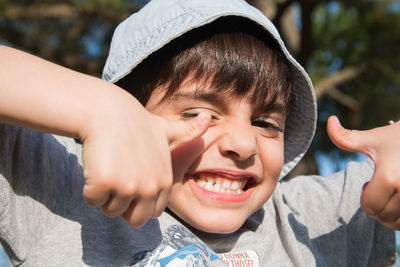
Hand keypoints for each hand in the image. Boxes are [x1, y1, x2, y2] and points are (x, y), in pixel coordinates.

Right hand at [80, 90, 210, 226]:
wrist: (109, 112)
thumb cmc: (136, 122)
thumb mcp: (166, 128)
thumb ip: (187, 132)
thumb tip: (208, 117)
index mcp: (164, 181)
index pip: (151, 213)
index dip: (138, 202)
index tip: (132, 179)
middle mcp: (149, 188)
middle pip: (133, 220)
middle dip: (122, 205)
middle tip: (118, 178)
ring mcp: (127, 186)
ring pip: (110, 210)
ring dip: (105, 194)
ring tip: (109, 166)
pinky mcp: (104, 183)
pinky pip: (92, 200)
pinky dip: (90, 188)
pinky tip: (97, 165)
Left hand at [327, 115, 399, 229]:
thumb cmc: (399, 138)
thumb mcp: (374, 138)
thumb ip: (346, 137)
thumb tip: (329, 120)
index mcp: (390, 177)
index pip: (369, 207)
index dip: (365, 196)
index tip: (370, 182)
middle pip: (384, 217)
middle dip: (378, 205)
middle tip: (382, 187)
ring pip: (399, 223)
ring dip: (392, 213)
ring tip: (393, 192)